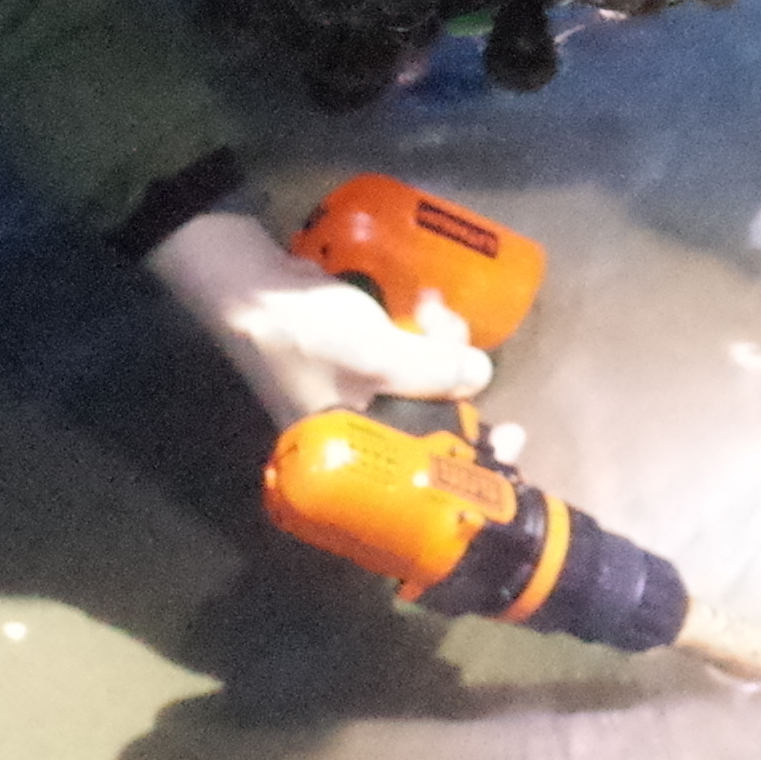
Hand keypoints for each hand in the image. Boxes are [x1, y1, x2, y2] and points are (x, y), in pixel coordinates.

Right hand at [144, 206, 492, 430]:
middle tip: (467, 354)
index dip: (472, 461)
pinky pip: (407, 358)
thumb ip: (433, 371)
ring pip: (424, 385)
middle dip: (457, 383)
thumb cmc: (305, 334)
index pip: (423, 477)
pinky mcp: (359, 362)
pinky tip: (425, 305)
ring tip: (433, 313)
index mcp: (348, 460)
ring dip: (441, 348)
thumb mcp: (376, 356)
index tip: (512, 438)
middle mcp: (354, 439)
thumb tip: (482, 377)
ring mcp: (357, 397)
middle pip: (431, 426)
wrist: (249, 283)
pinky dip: (421, 335)